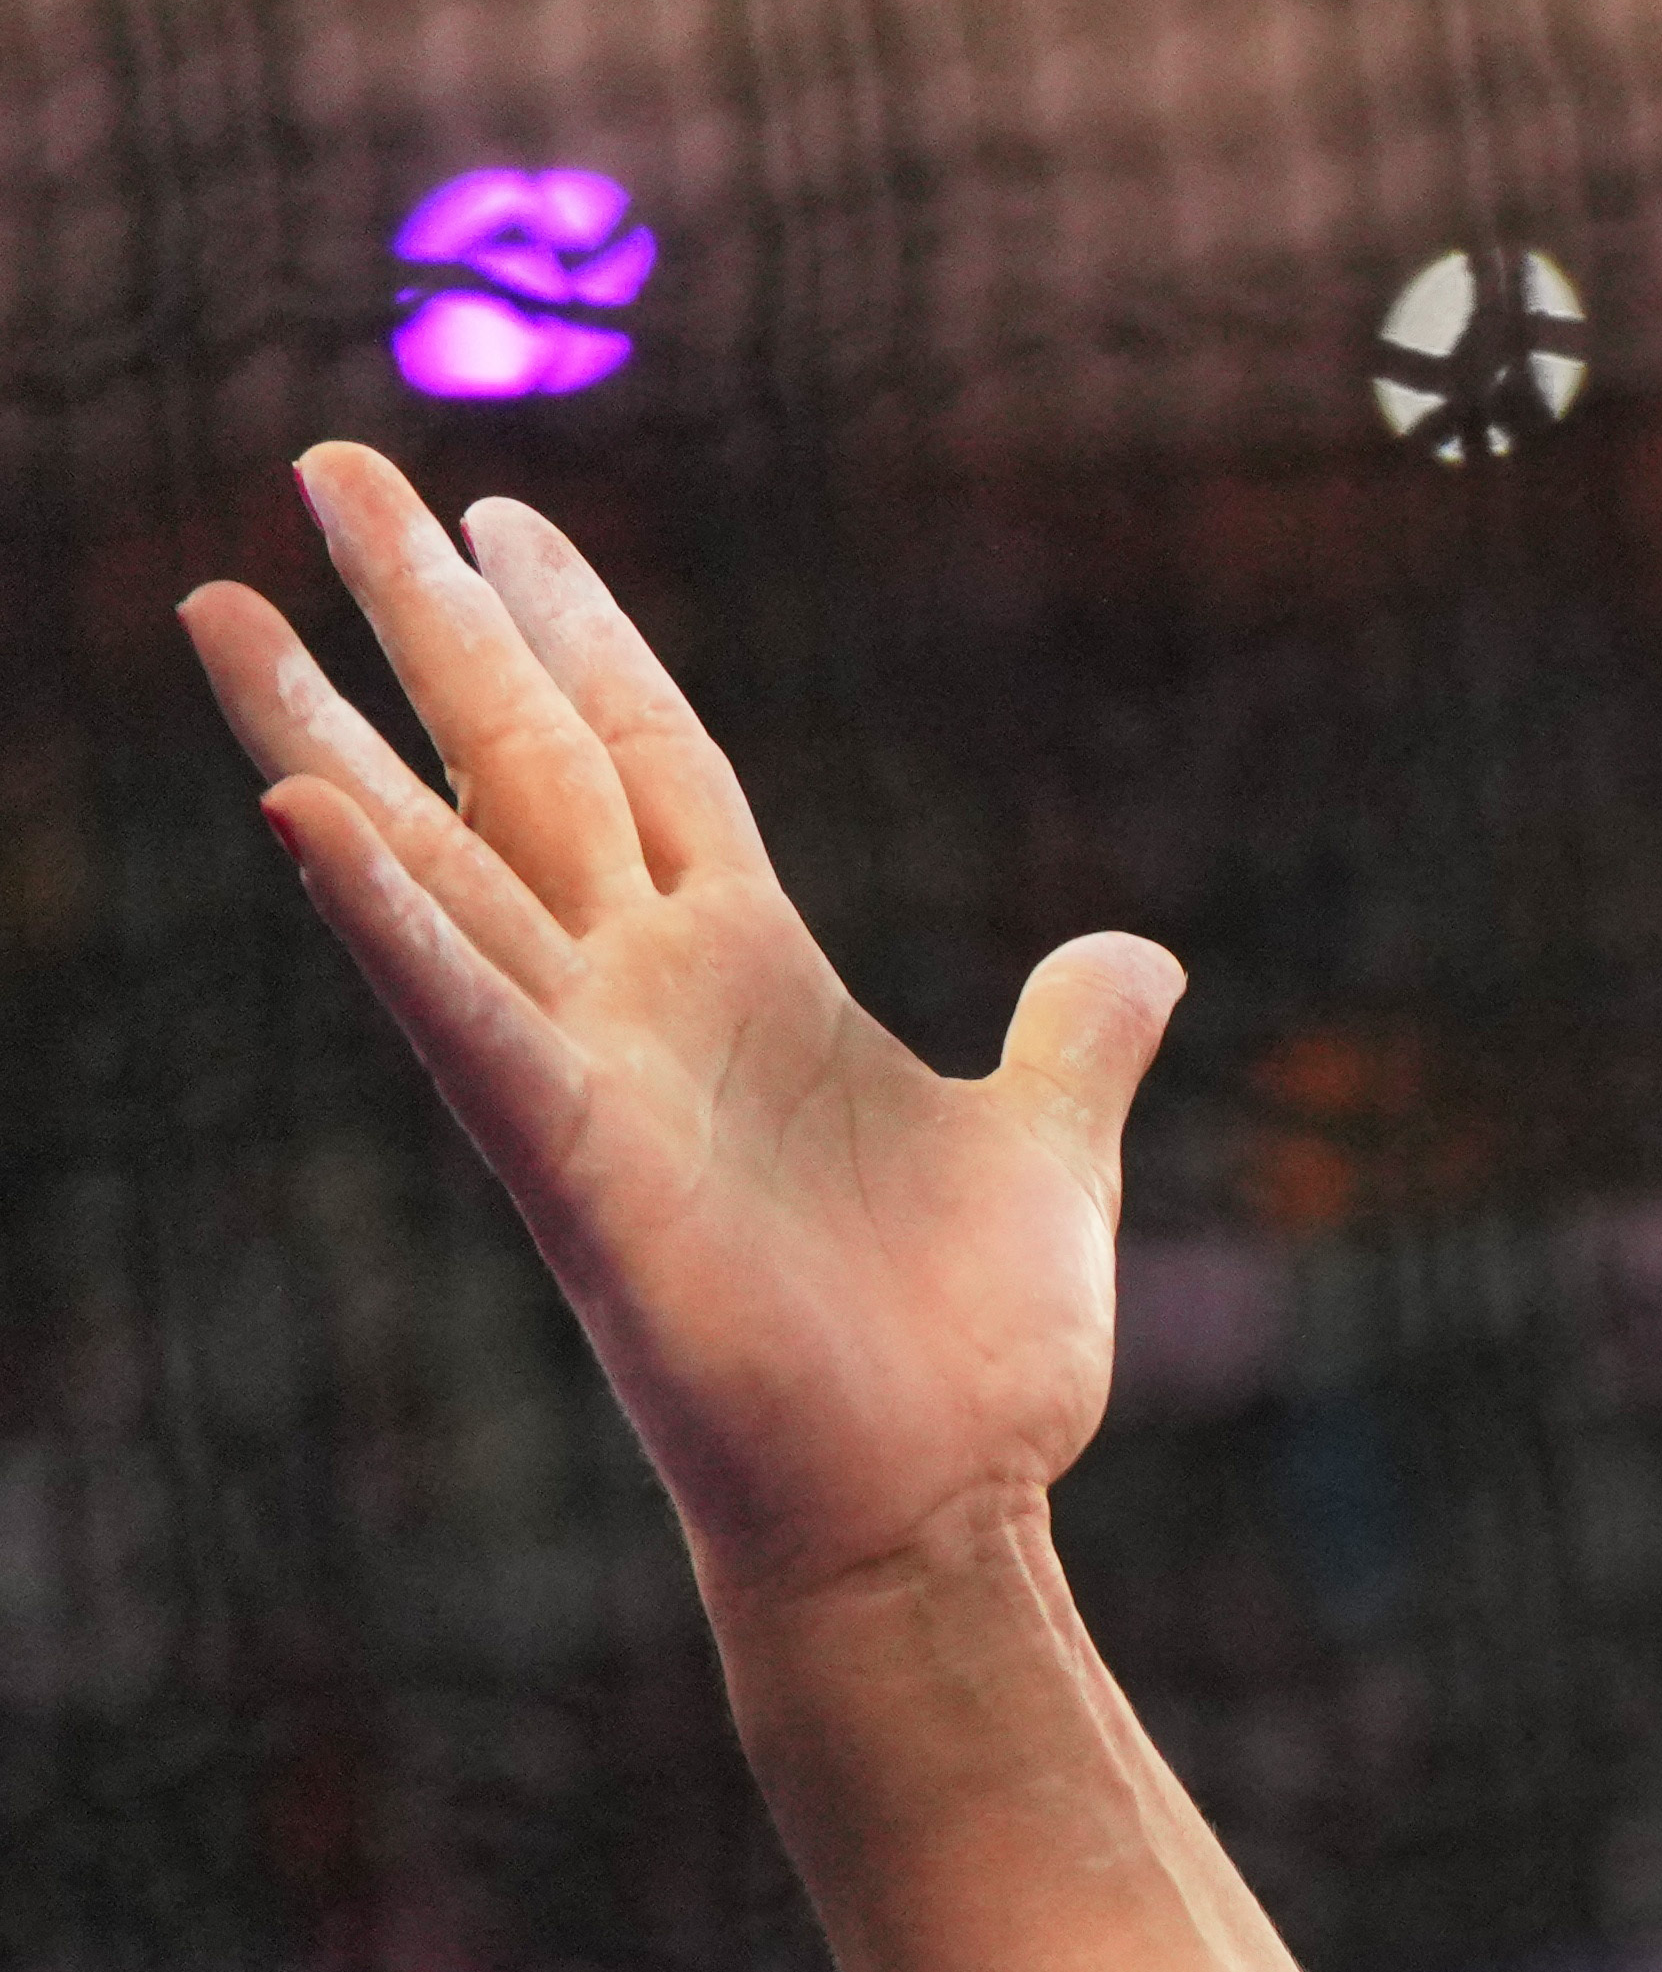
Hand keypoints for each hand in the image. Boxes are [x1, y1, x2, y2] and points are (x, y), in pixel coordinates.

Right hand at [182, 448, 1181, 1611]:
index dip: (582, 629)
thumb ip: (1077, 1041)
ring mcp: (593, 1070)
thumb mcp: (1049, 1149)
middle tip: (329, 462)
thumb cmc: (967, 1356)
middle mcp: (647, 994)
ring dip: (326, 733)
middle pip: (518, 754)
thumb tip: (1135, 955)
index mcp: (751, 968)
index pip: (648, 750)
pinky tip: (301, 815)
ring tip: (215, 601)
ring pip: (438, 860)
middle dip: (429, 613)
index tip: (506, 511)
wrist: (936, 1510)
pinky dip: (388, 920)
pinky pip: (463, 1016)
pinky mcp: (573, 1161)